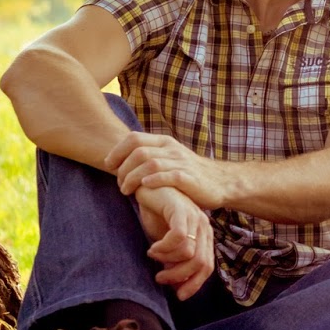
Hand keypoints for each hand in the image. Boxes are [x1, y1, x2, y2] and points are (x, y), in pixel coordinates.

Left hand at [107, 132, 232, 208]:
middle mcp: (171, 149)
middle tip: (118, 184)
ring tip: (126, 190)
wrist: (221, 182)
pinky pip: (169, 175)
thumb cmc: (189, 174)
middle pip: (138, 152)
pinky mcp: (189, 178)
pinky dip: (154, 180)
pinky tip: (144, 186)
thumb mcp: (169, 159)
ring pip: (150, 163)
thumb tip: (120, 161)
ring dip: (133, 177)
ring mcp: (181, 162)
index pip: (134, 138)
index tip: (108, 166)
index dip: (117, 151)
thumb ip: (149, 156)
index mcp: (164, 142)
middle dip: (123, 168)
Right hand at [135, 184, 214, 300]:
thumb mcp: (165, 242)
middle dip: (179, 276)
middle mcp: (203, 226)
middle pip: (200, 263)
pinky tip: (152, 247)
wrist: (146, 186)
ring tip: (152, 255)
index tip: (178, 295)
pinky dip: (164, 248)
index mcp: (203, 235)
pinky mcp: (182, 210)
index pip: (206, 266)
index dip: (194, 283)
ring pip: (189, 253)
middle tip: (160, 278)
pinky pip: (179, 238)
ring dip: (167, 260)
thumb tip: (175, 287)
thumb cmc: (156, 214)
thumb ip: (172, 260)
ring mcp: (194, 217)